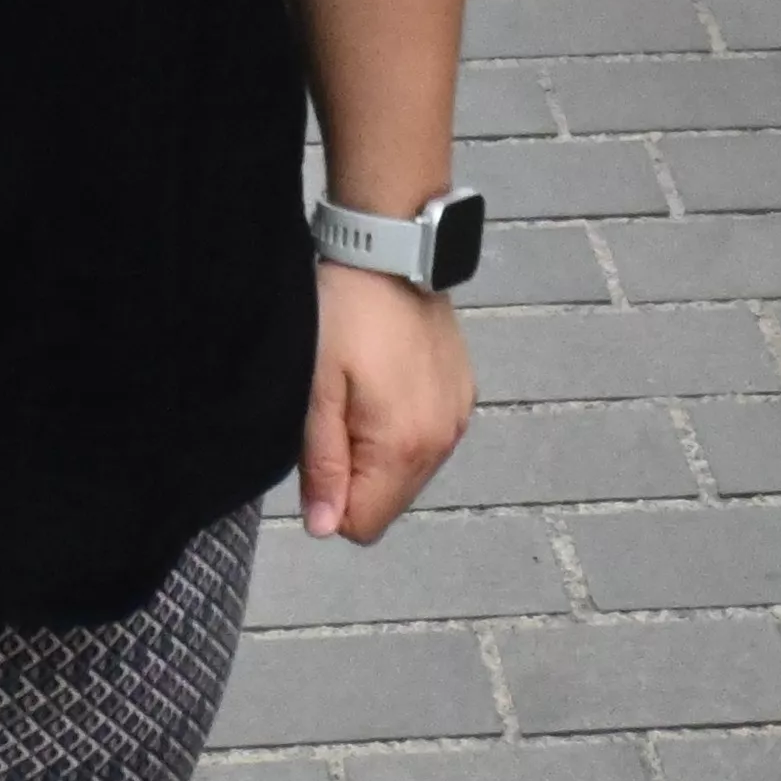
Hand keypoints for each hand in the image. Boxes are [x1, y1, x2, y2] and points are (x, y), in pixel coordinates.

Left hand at [297, 265, 470, 541]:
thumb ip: (323, 464)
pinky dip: (402, 426)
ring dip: (379, 449)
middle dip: (356, 474)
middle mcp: (442, 443)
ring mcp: (458, 418)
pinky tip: (385, 382)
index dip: (331, 499)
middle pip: (388, 500)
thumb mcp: (316, 389)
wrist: (391, 251)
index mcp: (404, 448)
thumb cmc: (344, 316)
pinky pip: (427, 437)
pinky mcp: (464, 394)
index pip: (364, 525)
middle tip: (336, 412)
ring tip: (360, 393)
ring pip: (408, 471)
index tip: (320, 447)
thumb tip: (325, 529)